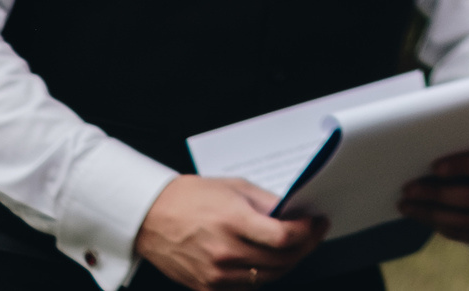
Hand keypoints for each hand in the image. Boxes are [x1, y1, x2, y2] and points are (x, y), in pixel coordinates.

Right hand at [135, 175, 322, 289]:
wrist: (152, 217)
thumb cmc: (192, 197)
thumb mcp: (236, 188)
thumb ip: (268, 204)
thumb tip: (295, 214)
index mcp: (233, 222)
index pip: (283, 237)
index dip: (307, 232)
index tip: (316, 223)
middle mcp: (225, 252)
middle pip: (281, 260)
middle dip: (304, 246)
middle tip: (313, 233)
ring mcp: (215, 274)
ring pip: (268, 277)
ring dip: (287, 263)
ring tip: (294, 246)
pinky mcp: (206, 287)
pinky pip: (246, 289)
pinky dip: (263, 276)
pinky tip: (268, 261)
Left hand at [398, 148, 468, 243]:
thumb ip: (460, 157)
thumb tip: (423, 163)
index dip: (461, 166)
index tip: (433, 166)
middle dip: (437, 194)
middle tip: (409, 190)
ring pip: (466, 221)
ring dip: (431, 214)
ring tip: (407, 205)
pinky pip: (463, 235)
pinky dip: (439, 226)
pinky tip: (422, 216)